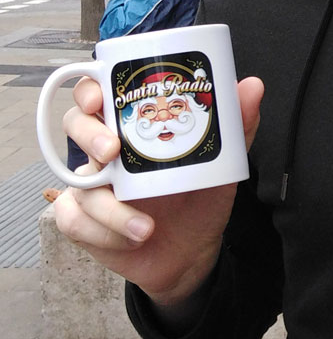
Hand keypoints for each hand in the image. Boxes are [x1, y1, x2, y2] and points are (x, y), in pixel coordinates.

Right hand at [54, 74, 263, 306]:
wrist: (193, 252)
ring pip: (78, 184)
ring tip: (146, 227)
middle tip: (112, 151)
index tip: (100, 96)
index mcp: (133, 127)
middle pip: (75, 124)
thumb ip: (236, 127)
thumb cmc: (199, 198)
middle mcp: (106, 152)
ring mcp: (91, 186)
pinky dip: (106, 233)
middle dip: (88, 134)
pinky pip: (74, 221)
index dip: (90, 88)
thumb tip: (252, 86)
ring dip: (110, 209)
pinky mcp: (83, 220)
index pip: (99, 94)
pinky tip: (134, 237)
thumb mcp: (221, 164)